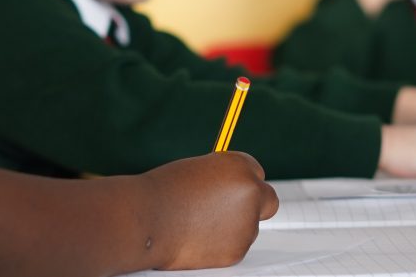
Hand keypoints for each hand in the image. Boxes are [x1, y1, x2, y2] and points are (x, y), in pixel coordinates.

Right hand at [144, 152, 278, 269]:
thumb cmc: (163, 192)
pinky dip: (221, 245)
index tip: (234, 189)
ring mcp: (246, 223)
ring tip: (197, 223)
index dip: (243, 182)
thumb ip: (220, 179)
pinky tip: (196, 237)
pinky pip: (235, 246)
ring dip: (232, 227)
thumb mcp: (197, 172)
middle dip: (255, 205)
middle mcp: (250, 192)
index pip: (256, 171)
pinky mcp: (237, 250)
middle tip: (232, 210)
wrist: (147, 219)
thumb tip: (229, 191)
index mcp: (239, 166)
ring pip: (249, 227)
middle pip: (268, 200)